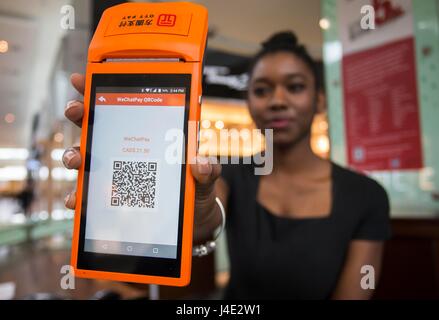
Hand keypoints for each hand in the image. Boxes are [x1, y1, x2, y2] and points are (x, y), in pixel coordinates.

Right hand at [63, 73, 221, 226]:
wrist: (192, 220)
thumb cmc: (197, 190)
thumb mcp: (205, 177)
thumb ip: (206, 169)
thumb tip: (200, 163)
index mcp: (151, 135)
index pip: (124, 106)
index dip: (100, 90)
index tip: (81, 79)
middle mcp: (129, 150)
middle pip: (97, 126)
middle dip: (80, 114)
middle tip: (76, 110)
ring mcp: (118, 172)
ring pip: (86, 157)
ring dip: (74, 155)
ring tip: (77, 160)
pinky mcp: (112, 197)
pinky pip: (90, 194)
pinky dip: (79, 195)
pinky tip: (77, 198)